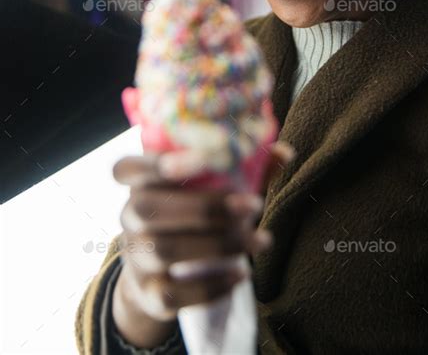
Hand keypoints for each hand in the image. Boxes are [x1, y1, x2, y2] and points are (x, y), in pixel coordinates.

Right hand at [112, 140, 295, 323]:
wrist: (161, 275)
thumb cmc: (193, 214)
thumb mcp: (212, 188)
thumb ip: (243, 169)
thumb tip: (284, 152)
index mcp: (139, 182)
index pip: (125, 169)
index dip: (153, 163)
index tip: (198, 158)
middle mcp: (129, 216)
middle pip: (149, 209)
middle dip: (205, 207)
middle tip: (255, 205)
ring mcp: (134, 257)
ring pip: (164, 250)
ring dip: (219, 244)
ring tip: (262, 240)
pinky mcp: (147, 293)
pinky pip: (172, 293)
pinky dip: (210, 286)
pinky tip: (242, 274)